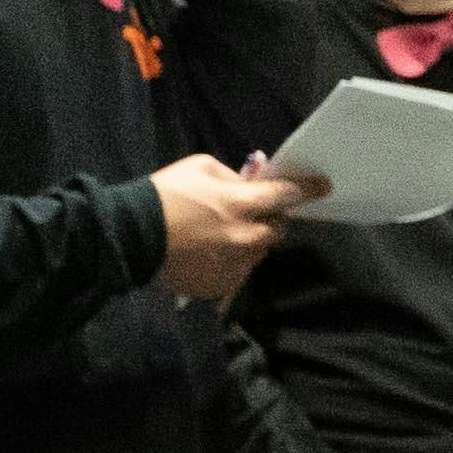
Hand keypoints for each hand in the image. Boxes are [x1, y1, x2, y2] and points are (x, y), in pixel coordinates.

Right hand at [150, 157, 323, 301]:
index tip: (324, 186)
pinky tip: (207, 252)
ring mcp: (236, 264)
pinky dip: (232, 260)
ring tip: (218, 234)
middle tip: (246, 213)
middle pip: (277, 228)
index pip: (285, 195)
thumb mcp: (199, 168)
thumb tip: (251, 186)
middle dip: (268, 218)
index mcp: (241, 205)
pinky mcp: (223, 284)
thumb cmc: (162, 195)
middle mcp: (246, 238)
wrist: (129, 236)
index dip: (306, 189)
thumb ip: (232, 178)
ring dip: (249, 241)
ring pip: (260, 251)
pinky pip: (240, 270)